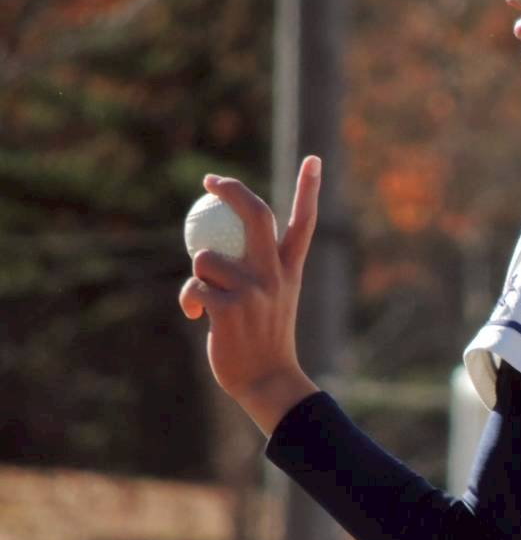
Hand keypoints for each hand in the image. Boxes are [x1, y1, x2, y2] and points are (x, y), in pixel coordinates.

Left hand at [179, 156, 322, 433]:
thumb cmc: (265, 338)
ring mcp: (254, 291)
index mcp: (290, 270)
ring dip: (197, 273)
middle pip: (257, 216)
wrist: (268, 380)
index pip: (304, 222)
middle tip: (211, 181)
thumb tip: (221, 237)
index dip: (309, 188)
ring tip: (205, 298)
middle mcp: (276, 275)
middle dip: (234, 190)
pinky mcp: (229, 310)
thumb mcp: (273, 298)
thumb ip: (255, 268)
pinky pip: (194, 286)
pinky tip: (196, 315)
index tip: (313, 158)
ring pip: (206, 257)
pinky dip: (188, 299)